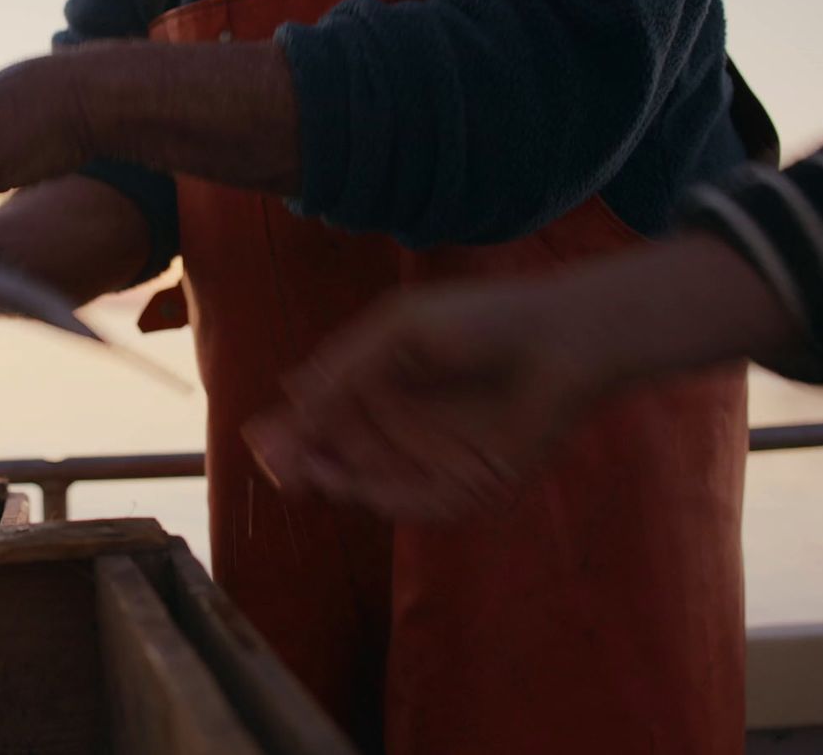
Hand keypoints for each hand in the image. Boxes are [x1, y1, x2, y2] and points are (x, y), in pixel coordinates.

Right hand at [243, 283, 620, 520]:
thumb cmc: (482, 320)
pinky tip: (350, 481)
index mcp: (380, 387)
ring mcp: (432, 460)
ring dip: (333, 482)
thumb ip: (346, 367)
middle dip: (303, 463)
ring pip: (368, 483)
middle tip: (276, 465)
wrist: (562, 340)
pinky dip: (381, 498)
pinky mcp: (467, 487)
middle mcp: (401, 429)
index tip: (260, 439)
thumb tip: (289, 396)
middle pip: (337, 457)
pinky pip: (415, 502)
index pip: (323, 418)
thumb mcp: (399, 331)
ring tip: (304, 471)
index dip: (291, 431)